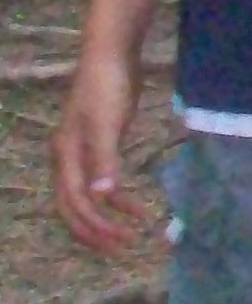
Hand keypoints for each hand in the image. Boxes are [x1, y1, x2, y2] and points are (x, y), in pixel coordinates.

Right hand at [53, 51, 149, 252]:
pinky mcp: (98, 144)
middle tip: (122, 247)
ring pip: (86, 194)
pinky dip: (114, 195)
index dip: (95, 224)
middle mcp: (67, 156)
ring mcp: (80, 150)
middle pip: (74, 204)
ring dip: (106, 215)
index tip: (121, 241)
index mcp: (66, 154)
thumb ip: (105, 159)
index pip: (75, 201)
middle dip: (95, 228)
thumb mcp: (108, 124)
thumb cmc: (107, 87)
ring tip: (132, 230)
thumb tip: (102, 195)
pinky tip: (131, 202)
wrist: (111, 56)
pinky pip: (100, 179)